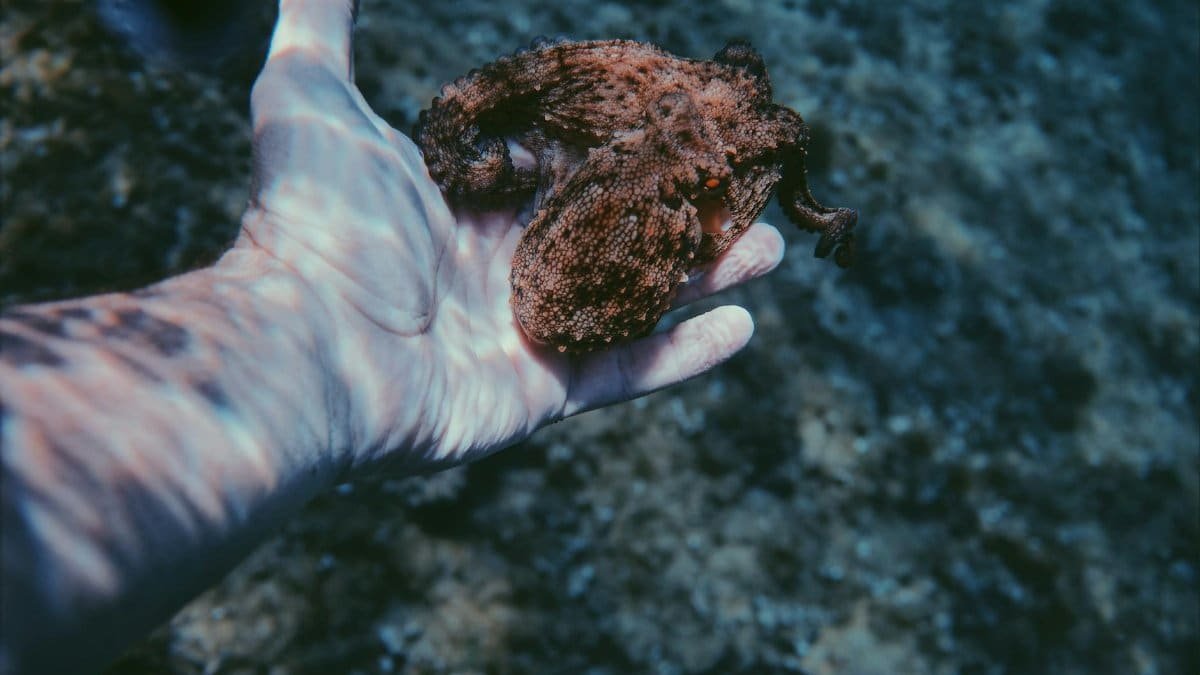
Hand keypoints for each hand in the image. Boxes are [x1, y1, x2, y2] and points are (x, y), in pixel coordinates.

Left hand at [238, 0, 785, 472]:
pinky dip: (687, 355)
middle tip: (747, 181)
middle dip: (686, 208)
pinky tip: (744, 326)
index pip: (567, 167)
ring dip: (705, 274)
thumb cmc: (314, 220)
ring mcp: (526, 333)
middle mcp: (502, 267)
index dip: (626, 145)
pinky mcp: (543, 393)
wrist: (306, 344)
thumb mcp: (308, 95)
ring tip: (770, 248)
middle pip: (617, 231)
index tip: (686, 119)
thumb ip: (324, 19)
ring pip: (638, 298)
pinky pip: (630, 373)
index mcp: (468, 202)